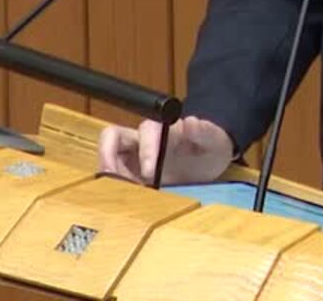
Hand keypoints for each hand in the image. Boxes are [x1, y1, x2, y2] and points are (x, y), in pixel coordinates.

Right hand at [97, 116, 233, 185]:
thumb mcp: (214, 140)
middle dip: (107, 156)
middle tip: (114, 181)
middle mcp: (143, 139)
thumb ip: (204, 132)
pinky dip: (114, 187)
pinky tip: (127, 201)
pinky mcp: (131, 171)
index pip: (146, 129)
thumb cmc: (210, 147)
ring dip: (109, 174)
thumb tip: (189, 122)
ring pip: (109, 156)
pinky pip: (114, 175)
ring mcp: (134, 155)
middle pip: (112, 136)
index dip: (145, 149)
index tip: (149, 173)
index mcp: (164, 129)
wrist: (209, 161)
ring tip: (119, 194)